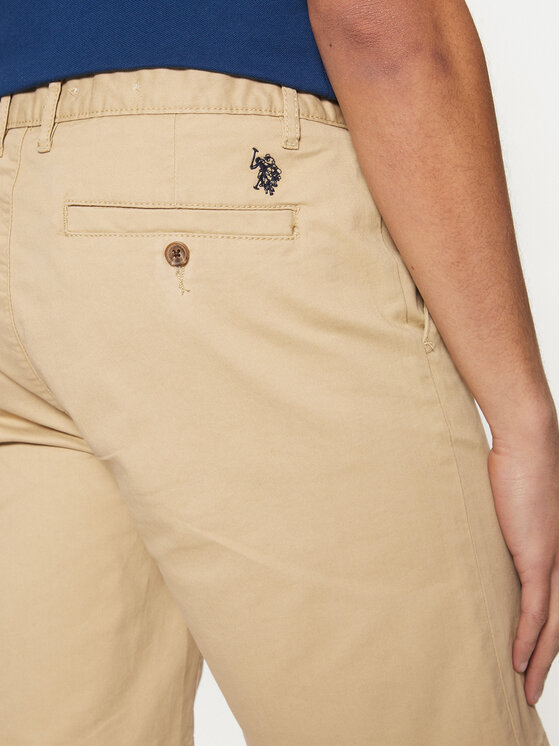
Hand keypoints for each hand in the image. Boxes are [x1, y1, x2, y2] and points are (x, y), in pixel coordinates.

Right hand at [488, 412, 558, 705]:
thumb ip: (501, 529)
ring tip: (526, 688)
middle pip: (559, 626)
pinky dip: (528, 639)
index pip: (554, 607)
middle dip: (546, 661)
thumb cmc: (513, 466)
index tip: (531, 659)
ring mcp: (553, 561)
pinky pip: (536, 610)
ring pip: (553, 626)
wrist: (527, 444)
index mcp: (553, 552)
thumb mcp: (506, 506)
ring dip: (540, 661)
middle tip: (531, 690)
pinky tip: (519, 660)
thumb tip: (477, 541)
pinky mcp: (539, 557)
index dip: (546, 638)